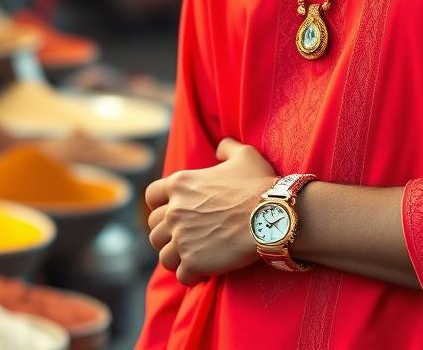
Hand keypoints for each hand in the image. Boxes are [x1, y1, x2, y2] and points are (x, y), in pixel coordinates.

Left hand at [146, 138, 276, 284]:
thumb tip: (221, 146)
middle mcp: (175, 211)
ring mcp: (182, 238)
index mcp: (181, 184)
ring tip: (194, 257)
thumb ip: (228, 148)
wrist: (270, 215)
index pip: (152, 196)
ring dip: (177, 258)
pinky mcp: (192, 262)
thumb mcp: (244, 155)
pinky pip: (181, 276)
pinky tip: (204, 273)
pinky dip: (191, 276)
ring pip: (164, 256)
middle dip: (168, 234)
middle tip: (187, 237)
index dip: (160, 205)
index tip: (172, 211)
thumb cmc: (258, 184)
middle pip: (154, 229)